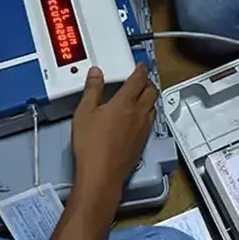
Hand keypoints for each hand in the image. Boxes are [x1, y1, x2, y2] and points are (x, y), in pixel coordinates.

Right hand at [71, 64, 157, 197]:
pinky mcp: (143, 142)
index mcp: (125, 103)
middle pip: (152, 92)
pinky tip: (139, 117)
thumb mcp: (84, 112)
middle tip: (143, 79)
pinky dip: (148, 113)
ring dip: (150, 98)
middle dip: (149, 82)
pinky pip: (150, 122)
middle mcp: (138, 114)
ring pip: (153, 107)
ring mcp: (143, 129)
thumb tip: (96, 73)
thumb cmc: (90, 144)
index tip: (141, 66)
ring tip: (143, 95)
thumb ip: (92, 89)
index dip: (141, 70)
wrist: (101, 173)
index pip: (138, 80)